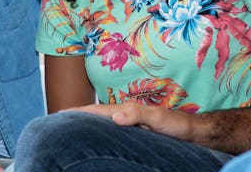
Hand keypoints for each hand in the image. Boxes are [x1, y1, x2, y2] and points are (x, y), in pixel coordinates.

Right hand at [70, 102, 192, 140]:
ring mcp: (130, 124)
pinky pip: (112, 133)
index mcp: (127, 110)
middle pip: (97, 116)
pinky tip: (97, 140)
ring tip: (70, 129)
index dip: (80, 111)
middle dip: (78, 116)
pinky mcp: (136, 134)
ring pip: (103, 124)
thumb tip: (114, 117)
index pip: (98, 111)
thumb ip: (137, 114)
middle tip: (58, 120)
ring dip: (87, 124)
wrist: (193, 132)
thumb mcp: (158, 118)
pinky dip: (100, 133)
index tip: (60, 113)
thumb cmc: (177, 125)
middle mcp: (126, 116)